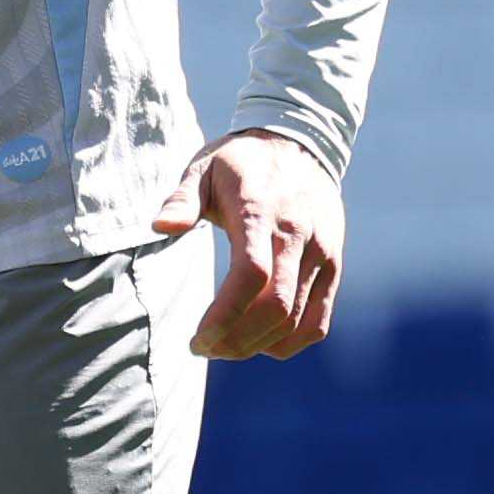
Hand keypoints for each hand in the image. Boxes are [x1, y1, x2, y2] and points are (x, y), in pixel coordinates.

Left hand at [153, 128, 344, 359]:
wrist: (299, 145)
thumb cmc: (240, 162)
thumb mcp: (203, 168)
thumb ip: (181, 199)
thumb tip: (160, 226)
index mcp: (261, 212)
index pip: (251, 275)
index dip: (225, 315)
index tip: (198, 338)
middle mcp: (297, 235)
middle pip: (275, 306)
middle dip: (237, 339)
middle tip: (204, 348)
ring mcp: (321, 253)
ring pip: (297, 319)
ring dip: (258, 345)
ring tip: (224, 348)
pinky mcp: (333, 266)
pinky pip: (318, 320)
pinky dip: (291, 342)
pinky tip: (260, 343)